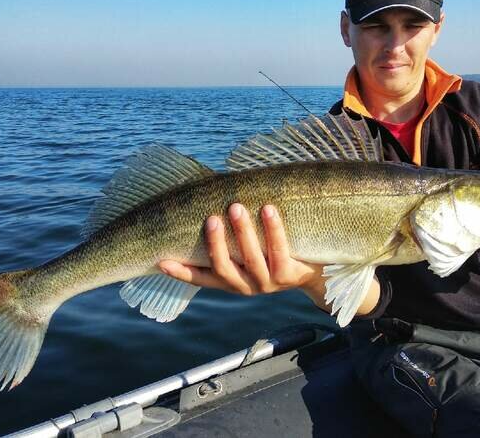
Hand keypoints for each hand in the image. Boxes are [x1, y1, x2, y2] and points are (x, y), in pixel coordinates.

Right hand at [158, 204, 323, 296]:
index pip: (201, 278)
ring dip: (243, 231)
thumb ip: (229, 235)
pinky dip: (274, 229)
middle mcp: (246, 285)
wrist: (317, 270)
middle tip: (210, 217)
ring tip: (237, 207)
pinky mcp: (289, 275)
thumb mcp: (250, 247)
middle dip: (215, 243)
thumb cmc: (275, 251)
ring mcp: (268, 282)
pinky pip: (280, 251)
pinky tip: (269, 209)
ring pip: (251, 258)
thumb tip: (204, 194)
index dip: (181, 273)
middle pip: (224, 267)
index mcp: (231, 281)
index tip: (162, 260)